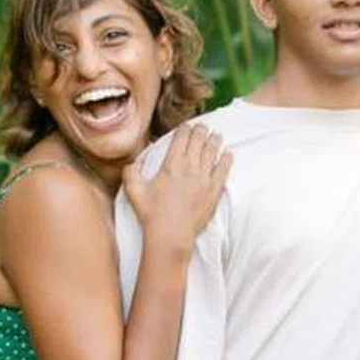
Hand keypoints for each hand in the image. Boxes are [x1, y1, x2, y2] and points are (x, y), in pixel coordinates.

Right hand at [122, 122, 231, 242]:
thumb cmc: (151, 213)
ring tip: (217, 135)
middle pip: (198, 142)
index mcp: (171, 165)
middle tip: (203, 127)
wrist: (170, 233)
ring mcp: (204, 179)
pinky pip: (223, 171)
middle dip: (201, 131)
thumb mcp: (133, 190)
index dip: (185, 129)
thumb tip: (133, 161)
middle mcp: (189, 168)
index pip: (181, 139)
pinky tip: (228, 154)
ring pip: (211, 153)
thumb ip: (131, 172)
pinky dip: (226, 160)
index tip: (187, 125)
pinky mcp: (214, 191)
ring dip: (214, 141)